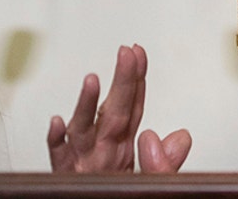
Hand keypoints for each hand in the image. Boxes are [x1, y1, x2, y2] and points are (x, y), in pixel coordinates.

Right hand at [47, 45, 190, 171]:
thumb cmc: (118, 193)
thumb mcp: (148, 182)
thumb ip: (165, 163)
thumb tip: (181, 137)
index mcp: (122, 147)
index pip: (132, 108)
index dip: (137, 80)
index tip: (138, 54)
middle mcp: (102, 151)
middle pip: (113, 111)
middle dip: (120, 81)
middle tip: (126, 53)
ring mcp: (82, 163)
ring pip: (83, 130)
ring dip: (86, 105)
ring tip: (92, 81)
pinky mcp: (65, 178)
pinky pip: (58, 158)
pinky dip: (56, 140)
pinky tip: (56, 123)